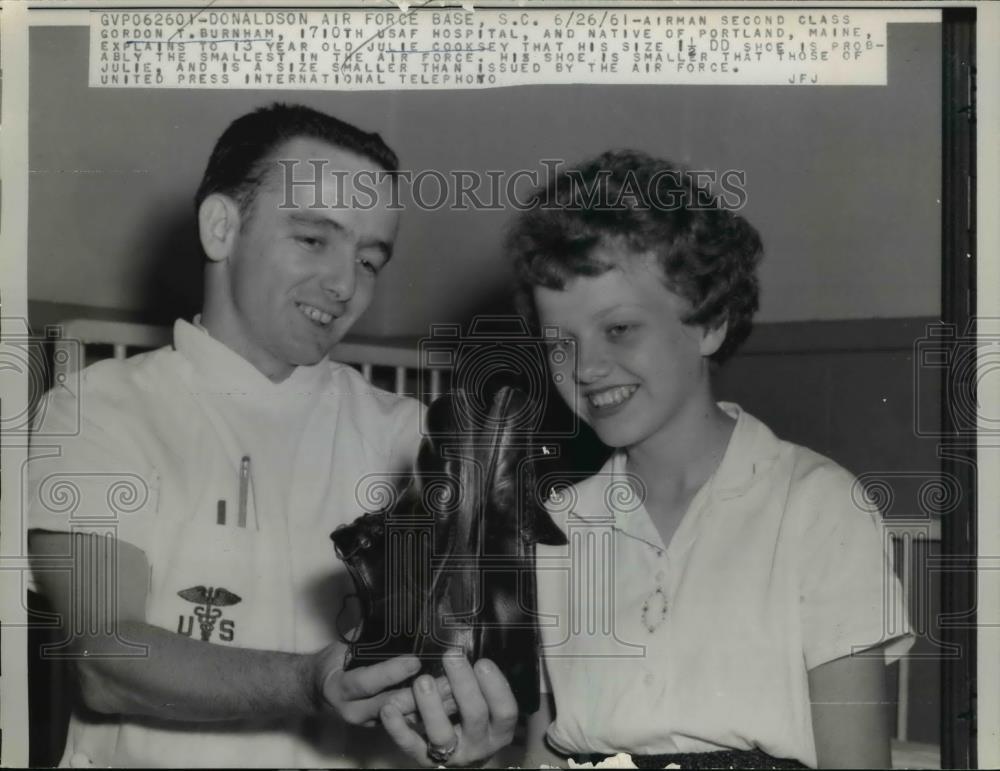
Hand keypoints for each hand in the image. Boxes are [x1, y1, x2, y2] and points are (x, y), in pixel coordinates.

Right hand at [313, 644, 456, 726]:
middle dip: (422, 694)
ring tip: (457, 690)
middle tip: (449, 680)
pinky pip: (409, 721)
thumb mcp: (341, 648)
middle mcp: (355, 711)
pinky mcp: (385, 726)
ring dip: (433, 705)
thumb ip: (363, 634)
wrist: (318, 691)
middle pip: (392, 704)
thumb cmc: (334, 664)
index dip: (391, 672)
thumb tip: (389, 609)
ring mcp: (371, 722)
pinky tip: (452, 701)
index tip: (415, 661)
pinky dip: (431, 711)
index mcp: (341, 688)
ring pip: (406, 717)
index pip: (367, 682)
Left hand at [380, 649, 518, 766]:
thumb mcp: (488, 705)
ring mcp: (452, 754)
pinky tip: (389, 708)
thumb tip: (469, 650)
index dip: (495, 687)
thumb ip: (483, 685)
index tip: (482, 662)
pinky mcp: (425, 760)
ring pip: (441, 734)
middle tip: (451, 657)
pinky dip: (398, 728)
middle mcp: (479, 745)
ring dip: (431, 706)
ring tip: (422, 681)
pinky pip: (411, 745)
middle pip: (475, 716)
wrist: (460, 755)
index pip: (504, 710)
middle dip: (463, 684)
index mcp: (498, 729)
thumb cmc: (474, 719)